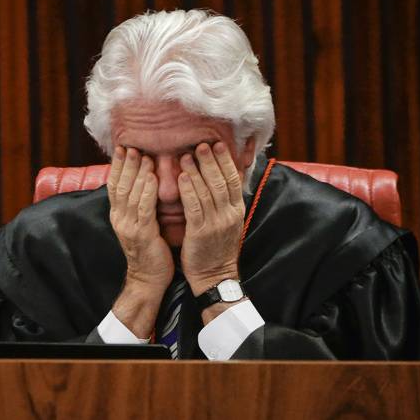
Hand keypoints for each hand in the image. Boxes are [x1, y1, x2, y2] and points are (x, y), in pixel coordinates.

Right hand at [107, 146, 173, 336]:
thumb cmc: (149, 251)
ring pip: (130, 194)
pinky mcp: (142, 235)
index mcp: (118, 216)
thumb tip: (143, 182)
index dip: (117, 166)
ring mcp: (129, 227)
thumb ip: (138, 205)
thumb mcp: (139, 224)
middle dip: (125, 164)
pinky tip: (153, 178)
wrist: (148, 280)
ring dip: (137, 173)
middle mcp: (119, 219)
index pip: (113, 185)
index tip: (121, 148)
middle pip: (120, 186)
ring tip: (143, 156)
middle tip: (131, 146)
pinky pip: (144, 208)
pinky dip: (147, 191)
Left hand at [178, 142, 244, 297]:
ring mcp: (216, 223)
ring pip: (207, 191)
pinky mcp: (201, 232)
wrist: (215, 277)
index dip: (225, 161)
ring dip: (197, 171)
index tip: (218, 144)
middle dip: (211, 160)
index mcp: (237, 210)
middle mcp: (229, 214)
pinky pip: (195, 207)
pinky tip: (182, 178)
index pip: (233, 179)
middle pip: (221, 181)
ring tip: (187, 155)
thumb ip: (225, 201)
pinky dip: (189, 190)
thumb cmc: (217, 248)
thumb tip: (222, 178)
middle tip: (202, 143)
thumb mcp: (228, 222)